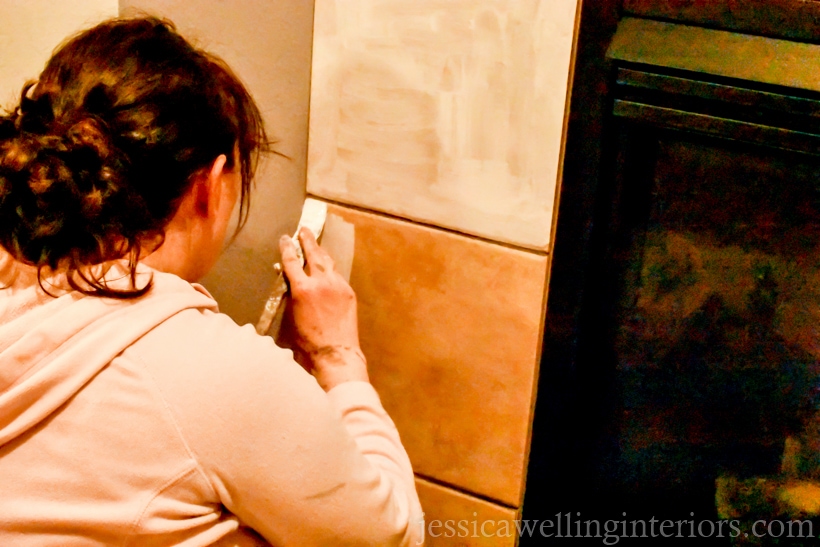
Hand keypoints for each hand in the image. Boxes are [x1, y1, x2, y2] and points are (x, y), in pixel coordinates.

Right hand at [278, 228, 368, 390]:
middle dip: (308, 241)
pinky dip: (331, 270)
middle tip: (305, 230)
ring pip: (328, 263)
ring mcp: (338, 286)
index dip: (288, 248)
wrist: (336, 352)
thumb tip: (290, 284)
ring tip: (316, 245)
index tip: (286, 238)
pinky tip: (329, 269)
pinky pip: (338, 276)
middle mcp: (321, 282)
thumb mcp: (291, 317)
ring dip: (321, 253)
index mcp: (302, 289)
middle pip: (314, 254)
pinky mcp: (349, 293)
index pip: (292, 261)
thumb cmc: (308, 342)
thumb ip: (290, 296)